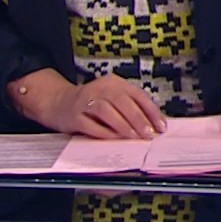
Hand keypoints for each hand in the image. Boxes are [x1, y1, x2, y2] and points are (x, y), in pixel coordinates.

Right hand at [40, 74, 164, 138]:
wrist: (59, 102)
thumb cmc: (92, 103)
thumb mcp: (113, 99)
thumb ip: (131, 108)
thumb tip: (154, 125)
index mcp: (114, 83)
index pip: (137, 95)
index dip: (151, 111)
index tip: (161, 126)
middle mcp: (100, 88)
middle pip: (122, 101)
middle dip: (138, 119)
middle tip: (148, 134)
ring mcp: (85, 101)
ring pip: (107, 111)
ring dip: (122, 125)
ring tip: (133, 137)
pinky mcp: (74, 116)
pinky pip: (91, 125)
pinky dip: (104, 132)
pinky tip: (115, 138)